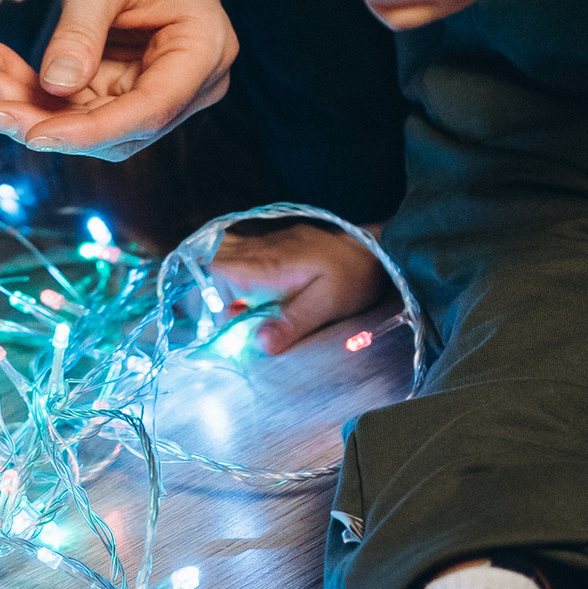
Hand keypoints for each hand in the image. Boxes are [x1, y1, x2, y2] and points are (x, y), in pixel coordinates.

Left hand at [0, 0, 237, 159]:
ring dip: (34, 107)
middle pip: (118, 125)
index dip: (91, 130)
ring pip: (91, 119)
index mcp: (204, 46)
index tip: (36, 135)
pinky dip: (35, 88)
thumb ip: (81, 31)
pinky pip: (78, 100)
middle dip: (51, 122)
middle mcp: (189, 76)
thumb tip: (56, 86)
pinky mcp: (124, 80)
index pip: (150, 109)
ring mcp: (156, 82)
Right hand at [202, 221, 391, 354]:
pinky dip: (236, 276)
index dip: (217, 308)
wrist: (376, 247)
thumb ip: (293, 323)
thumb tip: (260, 345)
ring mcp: (264, 243)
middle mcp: (259, 249)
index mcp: (268, 264)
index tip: (233, 333)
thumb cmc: (354, 277)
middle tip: (236, 324)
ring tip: (242, 312)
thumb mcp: (328, 305)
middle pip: (211, 264)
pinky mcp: (272, 244)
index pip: (217, 278)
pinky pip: (238, 254)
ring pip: (221, 256)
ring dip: (223, 286)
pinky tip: (255, 296)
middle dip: (214, 297)